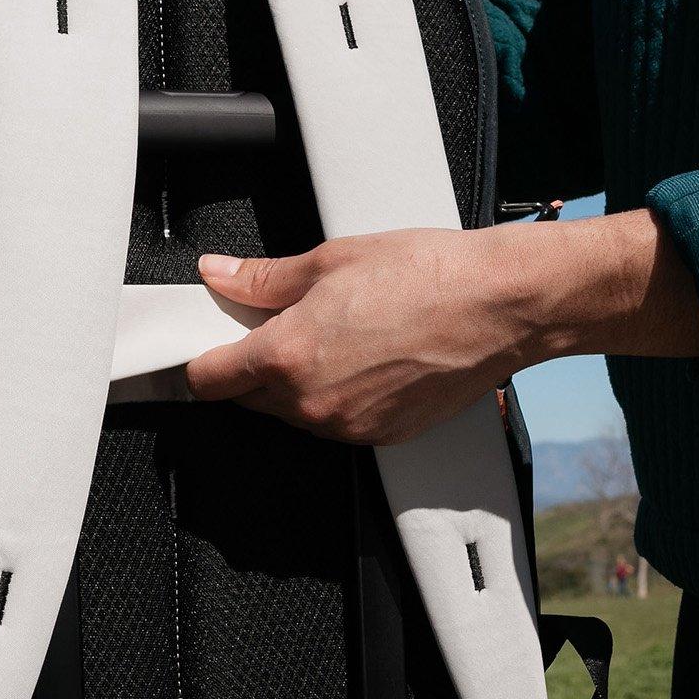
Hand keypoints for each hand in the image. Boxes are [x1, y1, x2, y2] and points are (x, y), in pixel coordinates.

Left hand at [185, 212, 698, 444]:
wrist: (501, 305)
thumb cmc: (429, 275)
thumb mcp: (331, 260)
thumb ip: (262, 279)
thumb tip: (222, 276)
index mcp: (288, 358)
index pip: (209, 378)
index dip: (198, 359)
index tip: (197, 348)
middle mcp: (311, 404)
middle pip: (248, 396)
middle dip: (253, 364)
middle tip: (281, 321)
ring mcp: (346, 428)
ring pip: (291, 411)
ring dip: (296, 381)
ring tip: (337, 333)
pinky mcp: (379, 437)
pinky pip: (334, 421)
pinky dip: (335, 396)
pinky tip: (364, 356)